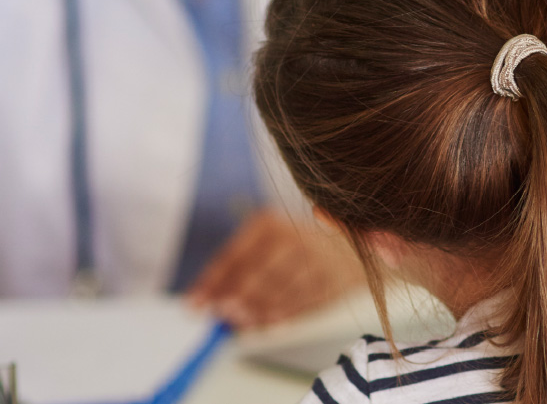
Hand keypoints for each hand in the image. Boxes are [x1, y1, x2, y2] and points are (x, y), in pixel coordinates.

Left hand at [186, 210, 365, 328]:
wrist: (351, 248)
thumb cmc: (297, 248)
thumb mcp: (266, 245)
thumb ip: (236, 270)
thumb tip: (204, 300)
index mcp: (269, 223)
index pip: (234, 255)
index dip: (212, 282)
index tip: (196, 305)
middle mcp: (292, 237)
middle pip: (257, 273)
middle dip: (236, 298)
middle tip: (221, 316)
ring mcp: (314, 259)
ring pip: (278, 290)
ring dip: (256, 311)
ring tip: (240, 323)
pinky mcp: (331, 279)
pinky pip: (300, 302)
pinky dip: (281, 315)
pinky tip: (267, 323)